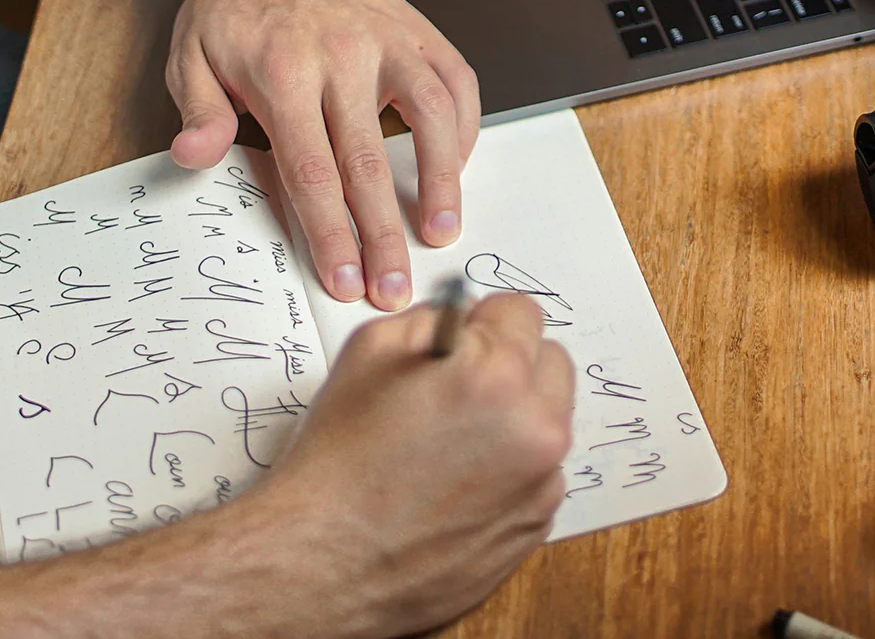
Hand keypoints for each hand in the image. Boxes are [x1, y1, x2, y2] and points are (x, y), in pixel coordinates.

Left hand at [168, 0, 480, 310]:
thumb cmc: (231, 4)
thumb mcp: (190, 56)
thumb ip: (199, 112)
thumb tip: (195, 158)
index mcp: (282, 71)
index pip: (313, 171)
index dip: (332, 234)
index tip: (344, 280)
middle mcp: (342, 55)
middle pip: (372, 163)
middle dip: (384, 236)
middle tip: (394, 288)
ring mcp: (388, 40)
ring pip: (433, 119)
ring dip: (443, 184)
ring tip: (442, 234)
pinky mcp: (417, 30)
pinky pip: (456, 85)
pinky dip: (463, 131)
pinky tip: (455, 172)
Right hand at [253, 293, 575, 636]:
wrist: (324, 561)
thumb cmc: (338, 461)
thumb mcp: (369, 351)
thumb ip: (433, 320)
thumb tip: (467, 320)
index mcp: (498, 376)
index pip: (523, 313)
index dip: (483, 323)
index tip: (462, 341)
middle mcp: (536, 430)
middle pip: (550, 364)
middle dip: (510, 366)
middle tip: (457, 390)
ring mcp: (541, 485)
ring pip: (546, 423)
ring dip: (513, 421)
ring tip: (449, 446)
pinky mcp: (535, 527)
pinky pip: (537, 476)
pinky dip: (508, 472)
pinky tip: (454, 487)